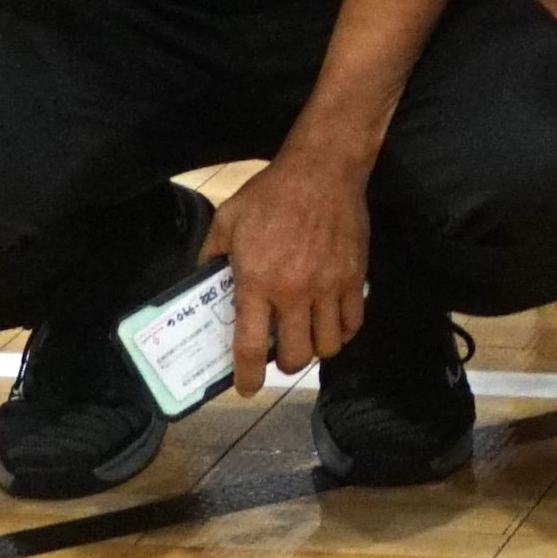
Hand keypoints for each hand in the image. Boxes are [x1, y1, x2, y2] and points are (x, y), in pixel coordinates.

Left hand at [204, 143, 368, 392]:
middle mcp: (294, 291)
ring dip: (314, 350)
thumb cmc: (270, 194)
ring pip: (327, 347)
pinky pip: (353, 323)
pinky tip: (332, 322)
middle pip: (294, 356)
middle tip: (279, 354)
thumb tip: (201, 283)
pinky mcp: (355, 277)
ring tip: (307, 337)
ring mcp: (328, 286)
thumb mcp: (228, 220)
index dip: (247, 376)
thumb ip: (211, 255)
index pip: (250, 345)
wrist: (323, 169)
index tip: (246, 388)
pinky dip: (342, 332)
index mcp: (257, 281)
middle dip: (284, 365)